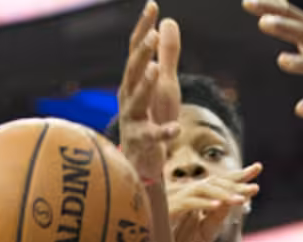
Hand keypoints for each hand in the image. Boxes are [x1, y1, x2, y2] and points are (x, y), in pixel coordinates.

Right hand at [117, 2, 181, 183]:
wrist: (139, 164)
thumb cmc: (150, 120)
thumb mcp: (163, 85)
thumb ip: (168, 54)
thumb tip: (168, 21)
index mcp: (133, 82)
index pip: (136, 51)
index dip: (143, 29)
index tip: (152, 6)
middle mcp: (128, 98)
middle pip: (133, 72)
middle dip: (142, 53)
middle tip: (152, 35)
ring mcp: (132, 121)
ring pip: (136, 100)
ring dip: (145, 85)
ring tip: (156, 70)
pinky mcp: (142, 143)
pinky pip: (153, 136)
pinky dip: (163, 132)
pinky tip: (174, 127)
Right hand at [169, 164, 261, 241]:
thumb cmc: (179, 240)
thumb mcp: (206, 228)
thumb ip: (219, 215)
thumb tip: (237, 200)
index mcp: (199, 196)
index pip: (221, 181)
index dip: (239, 175)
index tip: (258, 167)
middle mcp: (189, 193)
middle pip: (215, 182)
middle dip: (236, 183)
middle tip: (255, 188)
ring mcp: (178, 199)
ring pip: (204, 190)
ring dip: (223, 194)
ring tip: (241, 201)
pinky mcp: (170, 209)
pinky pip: (189, 203)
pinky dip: (204, 204)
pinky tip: (217, 207)